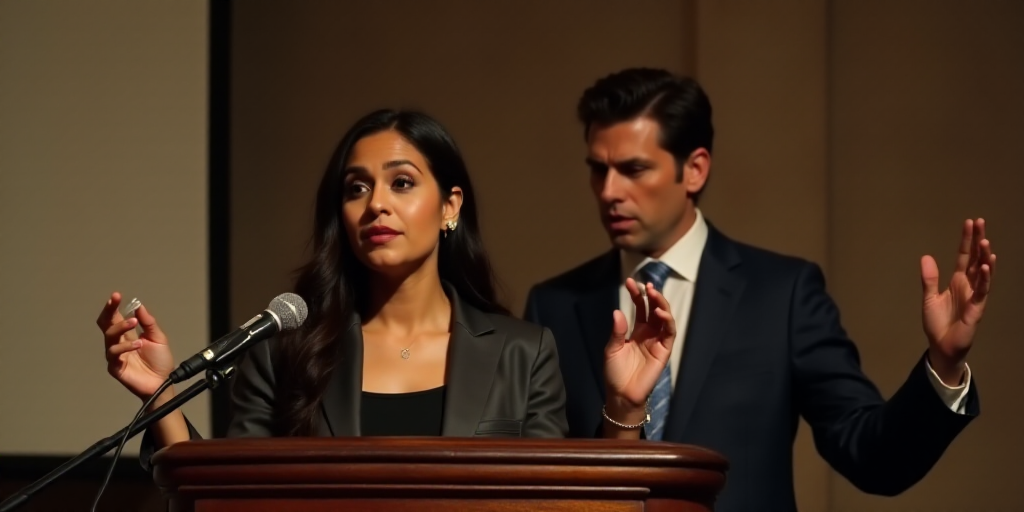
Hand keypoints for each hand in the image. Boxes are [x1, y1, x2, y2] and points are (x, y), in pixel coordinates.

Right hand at [97, 292, 175, 399]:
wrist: (163, 381)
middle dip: (109, 311)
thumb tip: (139, 305)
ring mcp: (115, 355)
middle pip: (106, 324)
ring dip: (121, 327)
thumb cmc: (159, 360)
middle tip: (115, 301)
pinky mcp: (115, 367)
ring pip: (109, 337)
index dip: (113, 306)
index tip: (116, 295)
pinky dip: (125, 346)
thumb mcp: (158, 338)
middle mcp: (118, 342)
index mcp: (127, 334)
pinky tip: (138, 343)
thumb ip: (149, 323)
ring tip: (134, 322)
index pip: (115, 317)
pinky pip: (115, 354)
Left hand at [604, 278, 675, 419]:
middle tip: (646, 285)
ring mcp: (657, 341)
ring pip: (664, 319)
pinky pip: (669, 334)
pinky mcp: (664, 351)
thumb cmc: (615, 372)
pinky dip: (667, 321)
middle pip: (654, 310)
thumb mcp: (612, 349)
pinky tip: (660, 313)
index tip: (630, 282)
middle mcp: (649, 333)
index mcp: (636, 331)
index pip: (640, 308)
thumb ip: (617, 331)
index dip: (636, 295)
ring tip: (654, 294)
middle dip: (651, 296)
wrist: (621, 394)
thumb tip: (618, 311)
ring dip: (661, 305)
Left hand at [921, 218, 995, 384]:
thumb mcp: (928, 298)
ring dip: (984, 257)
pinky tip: (987, 265)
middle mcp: (969, 285)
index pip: (964, 256)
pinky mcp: (977, 308)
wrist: (941, 345)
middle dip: (978, 242)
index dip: (967, 240)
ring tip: (985, 241)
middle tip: (980, 223)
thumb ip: (929, 279)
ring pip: (983, 273)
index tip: (970, 223)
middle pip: (976, 259)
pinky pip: (983, 291)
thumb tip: (926, 257)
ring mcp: (975, 296)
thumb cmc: (937, 323)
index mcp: (957, 281)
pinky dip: (986, 278)